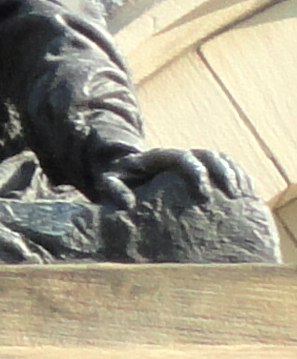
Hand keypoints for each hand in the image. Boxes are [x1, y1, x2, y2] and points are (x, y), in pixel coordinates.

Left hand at [83, 138, 252, 208]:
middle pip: (208, 154)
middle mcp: (178, 156)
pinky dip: (239, 178)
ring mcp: (193, 162)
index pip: (182, 157)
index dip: (196, 170)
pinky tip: (247, 196)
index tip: (204, 192)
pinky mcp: (203, 172)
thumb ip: (113, 188)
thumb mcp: (110, 183)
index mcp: (158, 157)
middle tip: (233, 194)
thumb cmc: (119, 183)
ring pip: (221, 159)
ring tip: (245, 196)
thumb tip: (127, 203)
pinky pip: (227, 168)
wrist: (126, 178)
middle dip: (223, 172)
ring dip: (235, 174)